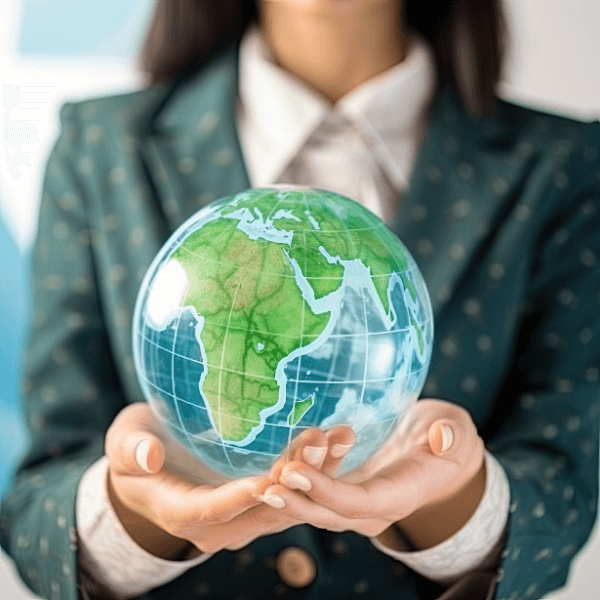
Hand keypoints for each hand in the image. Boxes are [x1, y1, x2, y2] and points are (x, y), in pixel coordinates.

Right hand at [105, 402, 351, 555]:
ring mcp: (244, 517)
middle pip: (260, 508)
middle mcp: (219, 525)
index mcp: (181, 514)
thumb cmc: (135, 452)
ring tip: (340, 436)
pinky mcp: (261, 504)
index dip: (239, 497)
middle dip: (294, 478)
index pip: (212, 510)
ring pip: (285, 503)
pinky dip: (316, 469)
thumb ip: (133, 450)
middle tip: (321, 441)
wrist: (151, 470)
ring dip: (316, 472)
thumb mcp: (124, 445)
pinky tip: (337, 439)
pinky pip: (293, 493)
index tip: (268, 478)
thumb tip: (148, 455)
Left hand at [258, 399, 485, 543]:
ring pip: (317, 507)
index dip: (327, 491)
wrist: (438, 455)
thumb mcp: (457, 432)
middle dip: (297, 502)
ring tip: (257, 482)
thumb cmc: (447, 439)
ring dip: (288, 497)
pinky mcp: (344, 493)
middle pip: (330, 513)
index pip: (360, 502)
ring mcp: (356, 504)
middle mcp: (374, 510)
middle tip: (266, 485)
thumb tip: (443, 436)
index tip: (296, 473)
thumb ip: (453, 436)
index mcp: (400, 496)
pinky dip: (292, 486)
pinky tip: (267, 473)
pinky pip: (315, 494)